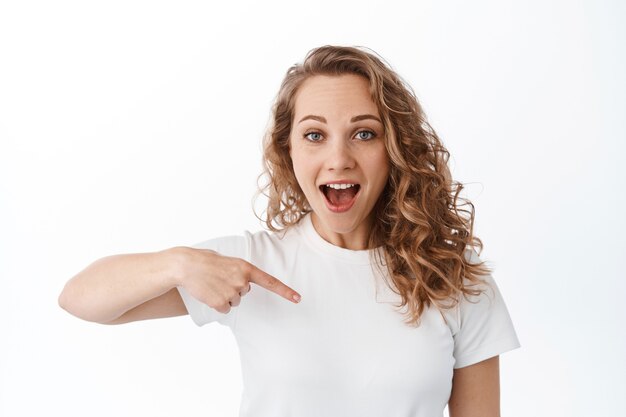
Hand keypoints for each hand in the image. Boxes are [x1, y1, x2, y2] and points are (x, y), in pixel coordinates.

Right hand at [172, 247, 300, 313]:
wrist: (186, 265)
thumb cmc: (206, 260)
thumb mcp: (228, 261)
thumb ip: (240, 271)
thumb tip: (245, 285)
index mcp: (246, 268)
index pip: (270, 282)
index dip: (285, 291)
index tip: (298, 299)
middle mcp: (242, 281)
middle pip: (244, 293)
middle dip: (233, 287)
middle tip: (219, 278)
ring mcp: (232, 292)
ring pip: (234, 301)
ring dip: (224, 295)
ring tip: (212, 284)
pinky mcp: (220, 302)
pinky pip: (225, 309)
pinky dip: (217, 304)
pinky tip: (209, 293)